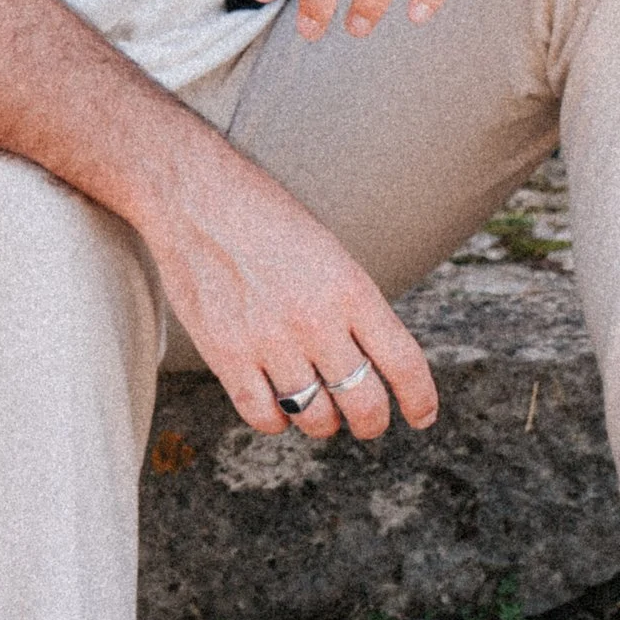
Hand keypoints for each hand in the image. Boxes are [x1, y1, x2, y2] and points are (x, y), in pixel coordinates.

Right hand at [143, 139, 436, 445]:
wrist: (197, 197)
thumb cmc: (264, 218)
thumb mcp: (328, 251)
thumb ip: (351, 305)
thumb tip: (370, 359)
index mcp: (350, 288)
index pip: (403, 361)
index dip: (420, 399)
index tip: (422, 416)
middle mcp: (315, 319)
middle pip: (363, 402)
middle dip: (371, 422)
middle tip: (366, 421)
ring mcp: (270, 340)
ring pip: (314, 417)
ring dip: (322, 423)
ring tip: (318, 411)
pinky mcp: (227, 355)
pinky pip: (263, 416)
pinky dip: (276, 421)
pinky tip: (277, 405)